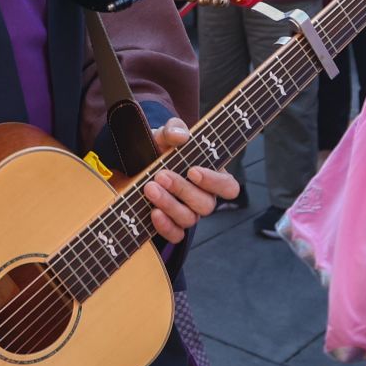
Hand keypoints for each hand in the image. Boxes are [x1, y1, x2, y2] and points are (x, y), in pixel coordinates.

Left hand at [142, 118, 240, 244]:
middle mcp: (203, 198)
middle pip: (206, 205)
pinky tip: (153, 212)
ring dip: (169, 204)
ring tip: (149, 188)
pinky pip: (175, 235)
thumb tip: (179, 135)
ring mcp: (188, 214)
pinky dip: (165, 226)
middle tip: (161, 175)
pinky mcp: (170, 226)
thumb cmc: (162, 149)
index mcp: (212, 177)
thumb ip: (174, 129)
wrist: (137, 164)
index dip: (214, 182)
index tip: (193, 171)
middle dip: (183, 190)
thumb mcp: (166, 135)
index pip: (228, 187)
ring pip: (188, 219)